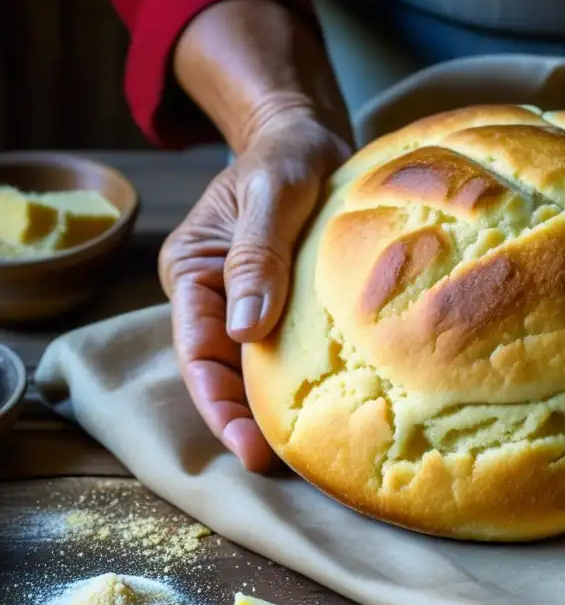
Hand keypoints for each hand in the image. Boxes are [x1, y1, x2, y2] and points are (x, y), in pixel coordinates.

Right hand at [159, 110, 350, 470]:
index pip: (196, 350)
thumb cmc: (285, 155)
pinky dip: (302, 381)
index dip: (217, 402)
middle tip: (275, 466)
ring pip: (255, 369)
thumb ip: (258, 253)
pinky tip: (330, 410)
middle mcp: (216, 297)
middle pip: (222, 371)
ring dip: (272, 410)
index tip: (245, 444)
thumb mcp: (271, 192)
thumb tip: (247, 327)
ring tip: (304, 455)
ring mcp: (251, 303)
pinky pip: (289, 351)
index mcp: (193, 273)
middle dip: (242, 422)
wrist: (309, 139)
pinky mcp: (287, 305)